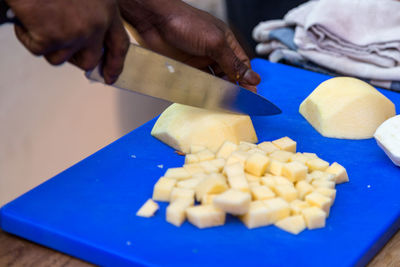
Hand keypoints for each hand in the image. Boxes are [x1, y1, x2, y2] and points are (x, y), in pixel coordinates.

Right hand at [6, 0, 129, 83]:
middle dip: (75, 58)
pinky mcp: (51, 39)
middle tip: (60, 45)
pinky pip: (38, 49)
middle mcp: (95, 24)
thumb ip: (92, 12)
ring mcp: (74, 34)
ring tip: (40, 19)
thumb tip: (86, 35)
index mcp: (107, 9)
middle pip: (90, 60)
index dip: (115, 64)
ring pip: (61, 58)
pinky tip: (27, 17)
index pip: (119, 45)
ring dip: (47, 44)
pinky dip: (28, 36)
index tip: (110, 76)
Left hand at [118, 0, 260, 91]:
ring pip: (214, 80)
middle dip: (234, 88)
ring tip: (224, 103)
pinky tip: (207, 97)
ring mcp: (199, 60)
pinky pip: (198, 83)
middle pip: (229, 74)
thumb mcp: (215, 43)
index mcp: (225, 41)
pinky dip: (203, 91)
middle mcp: (214, 51)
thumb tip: (253, 77)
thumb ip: (233, 63)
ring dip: (219, 91)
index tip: (251, 95)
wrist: (154, 21)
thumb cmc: (185, 22)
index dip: (247, 79)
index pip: (242, 64)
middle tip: (238, 103)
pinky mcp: (186, 67)